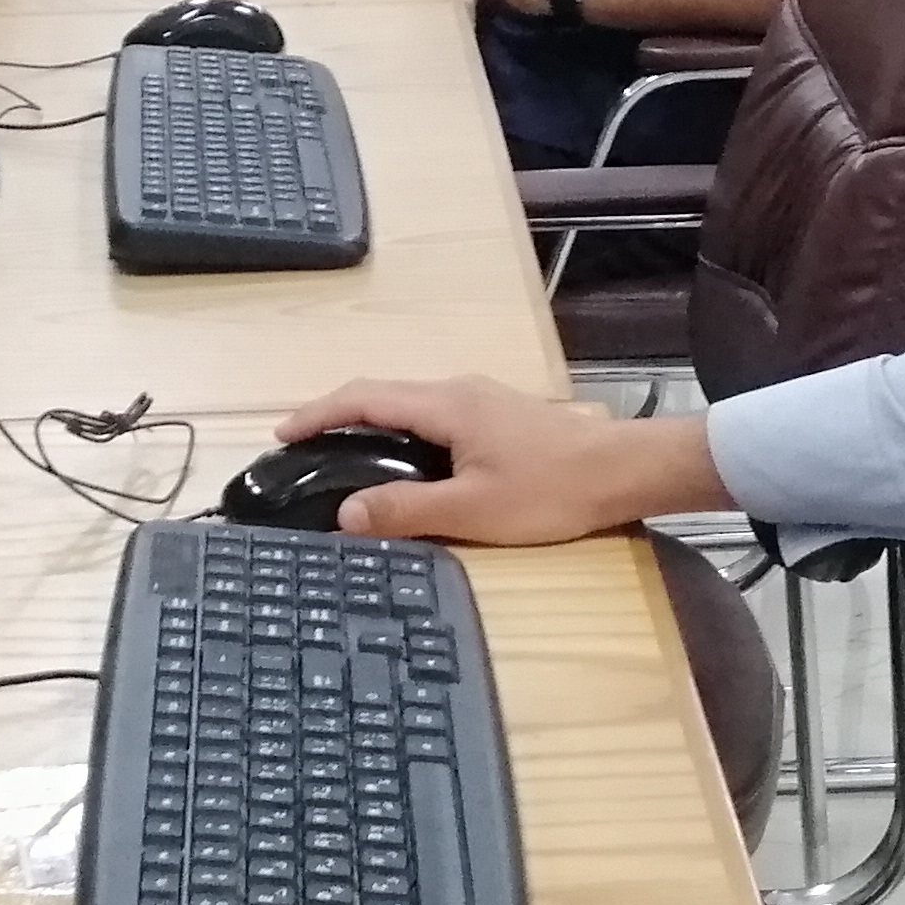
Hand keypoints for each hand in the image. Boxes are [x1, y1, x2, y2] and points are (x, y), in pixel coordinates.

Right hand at [271, 373, 719, 544]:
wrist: (624, 471)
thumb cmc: (551, 490)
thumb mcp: (473, 510)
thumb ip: (407, 511)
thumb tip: (346, 513)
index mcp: (444, 405)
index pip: (363, 398)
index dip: (317, 414)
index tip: (281, 435)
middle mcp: (457, 391)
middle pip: (381, 393)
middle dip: (335, 416)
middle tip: (301, 447)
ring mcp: (481, 400)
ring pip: (407, 404)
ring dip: (368, 424)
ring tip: (340, 456)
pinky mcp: (498, 417)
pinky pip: (430, 416)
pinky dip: (398, 432)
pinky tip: (400, 462)